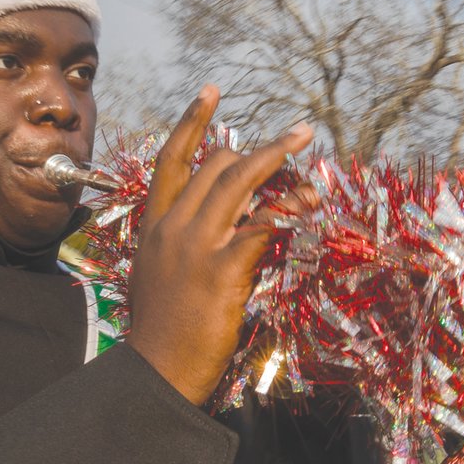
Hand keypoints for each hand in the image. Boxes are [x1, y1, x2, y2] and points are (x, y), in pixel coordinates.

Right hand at [125, 86, 313, 404]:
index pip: (171, 161)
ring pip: (238, 182)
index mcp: (155, 228)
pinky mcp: (221, 269)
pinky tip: (308, 199)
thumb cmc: (162, 334)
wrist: (155, 372)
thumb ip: (183, 249)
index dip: (192, 123)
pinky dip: (287, 207)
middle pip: (216, 166)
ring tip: (305, 139)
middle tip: (295, 135)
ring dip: (277, 157)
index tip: (211, 91)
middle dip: (258, 147)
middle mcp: (173, 228)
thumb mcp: (160, 279)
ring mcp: (196, 246)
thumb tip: (221, 233)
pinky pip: (261, 224)